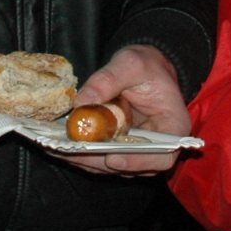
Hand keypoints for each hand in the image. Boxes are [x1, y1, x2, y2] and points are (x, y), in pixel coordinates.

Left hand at [49, 45, 187, 175]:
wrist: (143, 69)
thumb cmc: (146, 66)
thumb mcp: (130, 63)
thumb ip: (108, 79)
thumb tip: (81, 101)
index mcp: (172, 127)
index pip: (162, 156)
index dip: (138, 162)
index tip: (113, 158)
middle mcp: (157, 146)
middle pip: (131, 166)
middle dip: (98, 161)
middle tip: (71, 152)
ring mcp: (137, 150)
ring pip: (111, 165)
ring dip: (84, 159)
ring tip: (57, 148)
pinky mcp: (119, 149)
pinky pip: (100, 157)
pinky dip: (80, 153)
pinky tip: (59, 144)